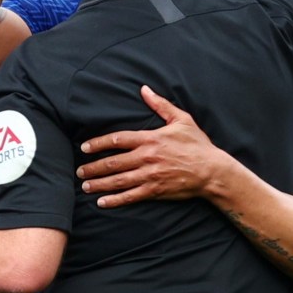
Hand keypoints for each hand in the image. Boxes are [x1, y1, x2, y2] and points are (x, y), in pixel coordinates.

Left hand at [77, 85, 219, 206]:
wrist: (212, 171)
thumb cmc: (197, 144)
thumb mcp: (181, 120)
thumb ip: (160, 105)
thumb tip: (144, 89)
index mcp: (150, 139)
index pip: (117, 140)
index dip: (98, 143)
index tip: (84, 147)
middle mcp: (147, 157)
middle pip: (113, 162)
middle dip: (93, 167)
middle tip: (79, 171)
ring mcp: (150, 175)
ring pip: (118, 181)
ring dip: (99, 184)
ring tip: (85, 186)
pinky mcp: (155, 191)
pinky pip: (130, 196)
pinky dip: (115, 200)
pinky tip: (102, 202)